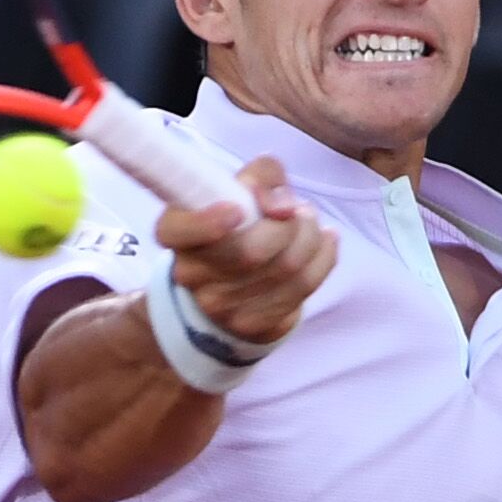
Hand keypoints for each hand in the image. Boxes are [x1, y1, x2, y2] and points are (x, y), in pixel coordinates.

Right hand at [155, 155, 338, 344]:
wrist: (235, 278)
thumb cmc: (238, 221)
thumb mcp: (242, 185)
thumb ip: (263, 176)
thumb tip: (283, 207)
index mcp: (177, 232)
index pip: (179, 230)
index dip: (207, 222)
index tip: (237, 211)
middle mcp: (191, 274)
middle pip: (250, 252)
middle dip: (290, 225)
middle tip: (300, 210)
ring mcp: (220, 307)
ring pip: (286, 270)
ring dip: (311, 238)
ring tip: (310, 224)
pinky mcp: (253, 325)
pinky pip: (303, 289)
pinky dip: (323, 258)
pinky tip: (325, 242)